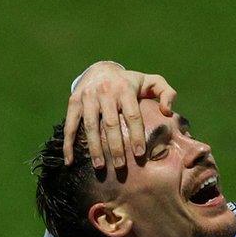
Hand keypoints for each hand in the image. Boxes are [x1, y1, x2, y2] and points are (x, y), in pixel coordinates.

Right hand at [63, 62, 177, 168]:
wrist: (101, 69)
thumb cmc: (132, 83)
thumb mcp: (152, 82)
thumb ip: (167, 94)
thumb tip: (167, 112)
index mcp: (125, 89)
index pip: (132, 116)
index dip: (136, 135)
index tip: (140, 154)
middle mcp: (105, 92)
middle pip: (110, 124)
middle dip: (115, 147)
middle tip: (121, 167)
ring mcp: (87, 97)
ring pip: (90, 126)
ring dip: (93, 148)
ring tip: (100, 167)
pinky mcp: (73, 102)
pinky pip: (69, 125)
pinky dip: (68, 144)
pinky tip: (70, 161)